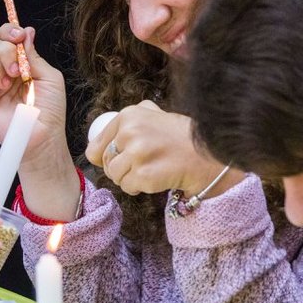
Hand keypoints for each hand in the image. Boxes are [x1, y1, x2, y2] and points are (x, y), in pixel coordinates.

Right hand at [0, 23, 79, 220]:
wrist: (42, 136)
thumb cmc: (50, 110)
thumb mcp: (49, 77)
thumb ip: (34, 55)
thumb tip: (26, 31)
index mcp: (20, 64)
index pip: (7, 39)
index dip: (9, 32)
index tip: (18, 36)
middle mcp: (3, 71)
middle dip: (5, 53)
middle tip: (17, 72)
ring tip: (8, 85)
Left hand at [84, 101, 231, 196]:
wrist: (206, 154)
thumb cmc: (180, 136)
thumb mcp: (155, 114)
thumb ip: (130, 119)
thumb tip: (99, 139)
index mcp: (128, 116)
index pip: (96, 146)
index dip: (103, 157)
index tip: (114, 161)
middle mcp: (129, 133)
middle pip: (106, 162)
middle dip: (118, 169)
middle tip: (137, 167)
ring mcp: (136, 155)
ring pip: (114, 176)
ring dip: (128, 179)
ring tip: (147, 172)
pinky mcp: (144, 175)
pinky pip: (128, 187)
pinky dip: (138, 188)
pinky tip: (153, 180)